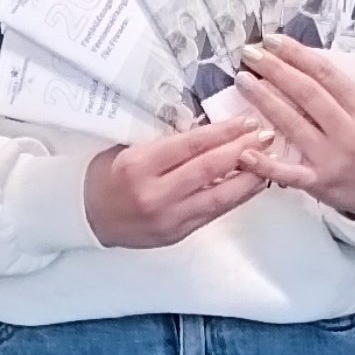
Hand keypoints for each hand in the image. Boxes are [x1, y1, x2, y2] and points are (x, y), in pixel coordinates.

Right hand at [83, 119, 272, 247]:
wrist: (83, 215)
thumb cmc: (106, 174)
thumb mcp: (130, 148)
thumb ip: (169, 143)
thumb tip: (215, 132)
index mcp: (138, 165)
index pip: (191, 145)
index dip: (224, 132)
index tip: (248, 120)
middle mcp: (154, 195)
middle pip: (209, 170)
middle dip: (243, 150)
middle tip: (268, 134)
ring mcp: (166, 219)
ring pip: (219, 197)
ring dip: (249, 177)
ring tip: (271, 159)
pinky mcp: (176, 235)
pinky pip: (213, 213)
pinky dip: (236, 197)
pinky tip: (253, 184)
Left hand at [232, 36, 354, 221]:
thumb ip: (340, 94)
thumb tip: (298, 67)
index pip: (327, 74)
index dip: (297, 55)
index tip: (273, 40)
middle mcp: (350, 131)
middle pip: (307, 93)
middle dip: (275, 69)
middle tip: (251, 54)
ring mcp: (333, 158)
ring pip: (292, 124)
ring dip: (263, 99)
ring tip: (243, 80)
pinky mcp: (318, 183)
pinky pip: (287, 173)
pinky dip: (264, 163)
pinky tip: (244, 151)